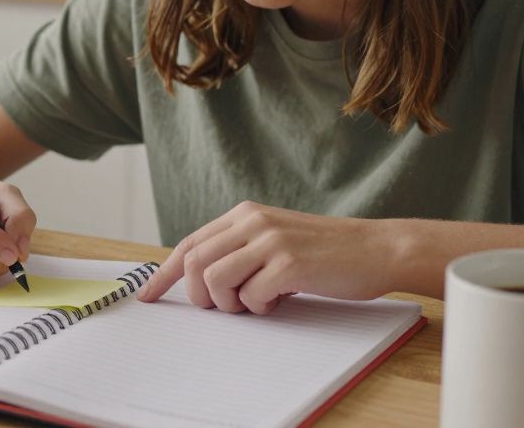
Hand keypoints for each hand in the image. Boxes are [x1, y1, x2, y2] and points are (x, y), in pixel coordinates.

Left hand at [136, 201, 399, 314]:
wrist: (377, 248)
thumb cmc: (325, 253)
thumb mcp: (274, 240)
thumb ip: (240, 251)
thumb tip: (198, 281)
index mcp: (245, 215)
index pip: (189, 244)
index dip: (164, 274)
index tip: (147, 296)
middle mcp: (253, 221)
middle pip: (193, 263)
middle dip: (199, 296)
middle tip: (226, 307)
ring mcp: (270, 240)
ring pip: (214, 280)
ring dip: (231, 304)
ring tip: (258, 302)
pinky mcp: (289, 263)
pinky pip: (250, 297)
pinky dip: (261, 308)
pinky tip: (282, 299)